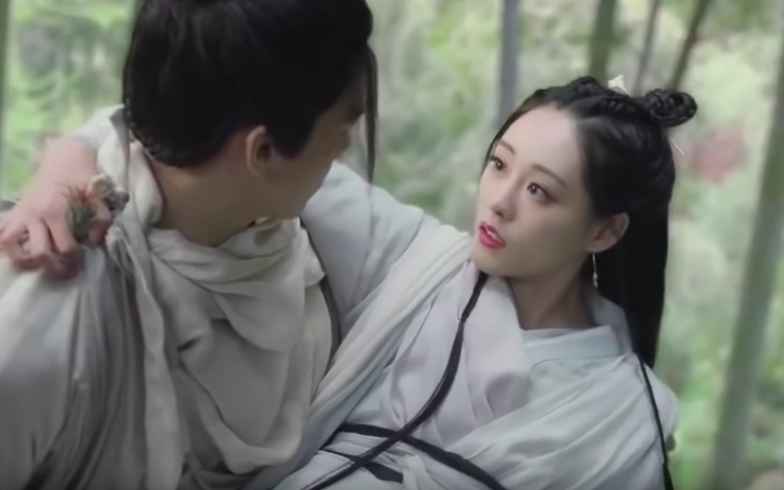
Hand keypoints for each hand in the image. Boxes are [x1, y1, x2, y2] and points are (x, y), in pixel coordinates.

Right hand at [0, 138, 111, 277]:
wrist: (63, 157)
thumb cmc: (82, 177)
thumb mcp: (99, 196)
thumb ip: (101, 219)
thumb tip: (94, 242)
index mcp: (56, 211)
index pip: (65, 247)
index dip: (74, 261)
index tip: (79, 264)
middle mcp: (35, 214)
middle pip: (39, 252)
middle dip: (53, 267)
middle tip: (64, 271)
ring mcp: (21, 213)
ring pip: (9, 244)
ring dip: (22, 258)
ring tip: (37, 263)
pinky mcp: (13, 211)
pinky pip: (0, 230)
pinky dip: (3, 243)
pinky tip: (16, 250)